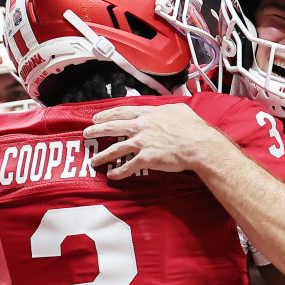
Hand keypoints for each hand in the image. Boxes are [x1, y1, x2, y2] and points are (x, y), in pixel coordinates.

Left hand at [82, 104, 219, 179]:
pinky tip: (111, 175)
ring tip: (93, 160)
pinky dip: (118, 171)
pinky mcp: (145, 159)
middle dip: (97, 130)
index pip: (122, 112)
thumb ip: (169, 109)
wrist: (197, 144)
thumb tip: (169, 109)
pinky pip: (127, 166)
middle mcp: (141, 127)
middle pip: (113, 127)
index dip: (108, 114)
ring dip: (103, 155)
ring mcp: (141, 143)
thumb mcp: (180, 110)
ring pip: (116, 148)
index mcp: (148, 114)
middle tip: (87, 133)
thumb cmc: (193, 128)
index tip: (97, 117)